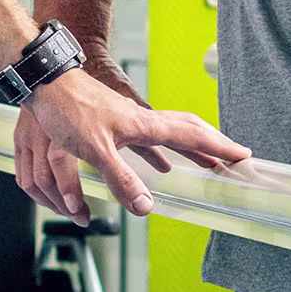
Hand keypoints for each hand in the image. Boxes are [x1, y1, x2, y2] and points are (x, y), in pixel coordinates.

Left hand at [13, 61, 249, 219]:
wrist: (48, 83)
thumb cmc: (68, 111)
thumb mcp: (95, 150)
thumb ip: (121, 180)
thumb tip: (145, 207)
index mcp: (145, 125)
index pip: (192, 135)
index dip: (218, 146)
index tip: (242, 155)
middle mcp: (143, 120)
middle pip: (189, 129)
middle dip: (213, 143)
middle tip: (234, 156)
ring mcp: (131, 119)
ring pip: (172, 130)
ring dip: (193, 144)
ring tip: (207, 159)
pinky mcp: (117, 121)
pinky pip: (154, 136)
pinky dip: (167, 148)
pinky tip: (161, 160)